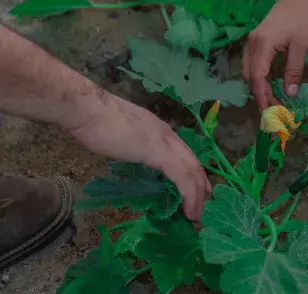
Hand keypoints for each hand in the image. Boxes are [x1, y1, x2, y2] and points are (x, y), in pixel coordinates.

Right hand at [68, 94, 210, 220]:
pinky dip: (189, 194)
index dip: (193, 173)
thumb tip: (134, 156)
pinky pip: (182, 176)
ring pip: (192, 170)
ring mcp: (165, 142)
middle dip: (200, 186)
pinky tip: (188, 209)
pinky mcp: (159, 153)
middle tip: (201, 207)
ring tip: (195, 215)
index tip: (197, 190)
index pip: (184, 153)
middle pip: (193, 162)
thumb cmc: (97, 122)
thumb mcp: (124, 136)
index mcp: (159, 130)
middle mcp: (167, 135)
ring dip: (197, 195)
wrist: (88, 110)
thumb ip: (135, 146)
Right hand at [243, 0, 307, 109]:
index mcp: (263, 44)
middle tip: (273, 110)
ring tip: (272, 100)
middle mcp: (253, 43)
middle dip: (259, 95)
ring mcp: (253, 41)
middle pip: (250, 76)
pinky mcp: (256, 40)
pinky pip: (253, 63)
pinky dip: (259, 77)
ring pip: (249, 71)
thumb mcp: (301, 45)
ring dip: (258, 87)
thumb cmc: (302, 17)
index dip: (262, 96)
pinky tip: (269, 84)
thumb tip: (290, 94)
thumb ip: (294, 70)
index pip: (257, 77)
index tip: (270, 111)